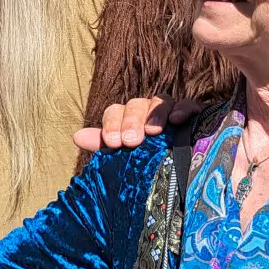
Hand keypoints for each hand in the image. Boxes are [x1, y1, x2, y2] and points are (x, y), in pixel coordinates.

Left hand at [73, 96, 200, 151]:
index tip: (113, 142)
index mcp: (126, 119)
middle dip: (131, 121)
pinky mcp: (192, 113)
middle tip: (132, 140)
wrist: (185, 166)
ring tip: (154, 131)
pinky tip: (177, 120)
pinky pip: (186, 104)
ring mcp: (169, 110)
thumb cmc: (149, 160)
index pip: (114, 112)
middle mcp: (146, 110)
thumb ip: (103, 144)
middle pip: (135, 105)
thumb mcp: (124, 153)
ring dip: (155, 114)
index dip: (111, 125)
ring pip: (159, 101)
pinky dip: (181, 109)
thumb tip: (77, 137)